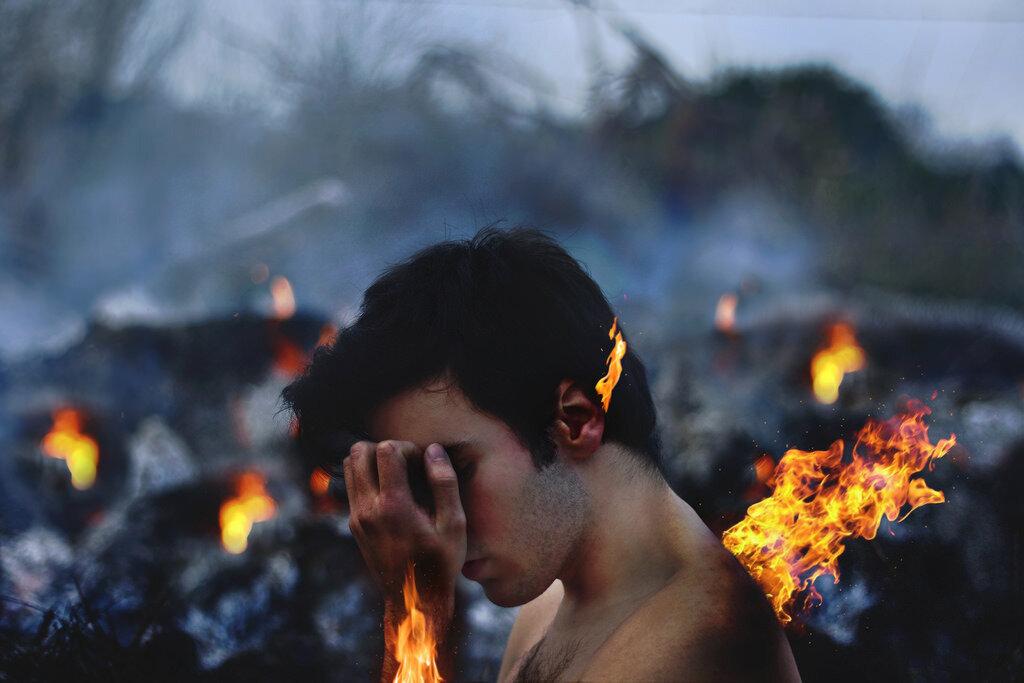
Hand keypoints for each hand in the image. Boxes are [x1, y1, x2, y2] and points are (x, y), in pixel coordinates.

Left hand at [344, 440, 466, 622]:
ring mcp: (357, 517)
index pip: (386, 450)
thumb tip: (433, 450)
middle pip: (359, 451)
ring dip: (372, 461)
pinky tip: (392, 493)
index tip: (422, 464)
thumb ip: (444, 483)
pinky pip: (352, 486)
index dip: (406, 448)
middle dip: (384, 448)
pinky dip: (368, 478)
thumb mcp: (454, 525)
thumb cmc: (440, 564)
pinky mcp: (354, 525)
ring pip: (350, 466)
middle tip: (406, 465)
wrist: (413, 601)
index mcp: (394, 506)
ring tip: (398, 476)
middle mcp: (368, 509)